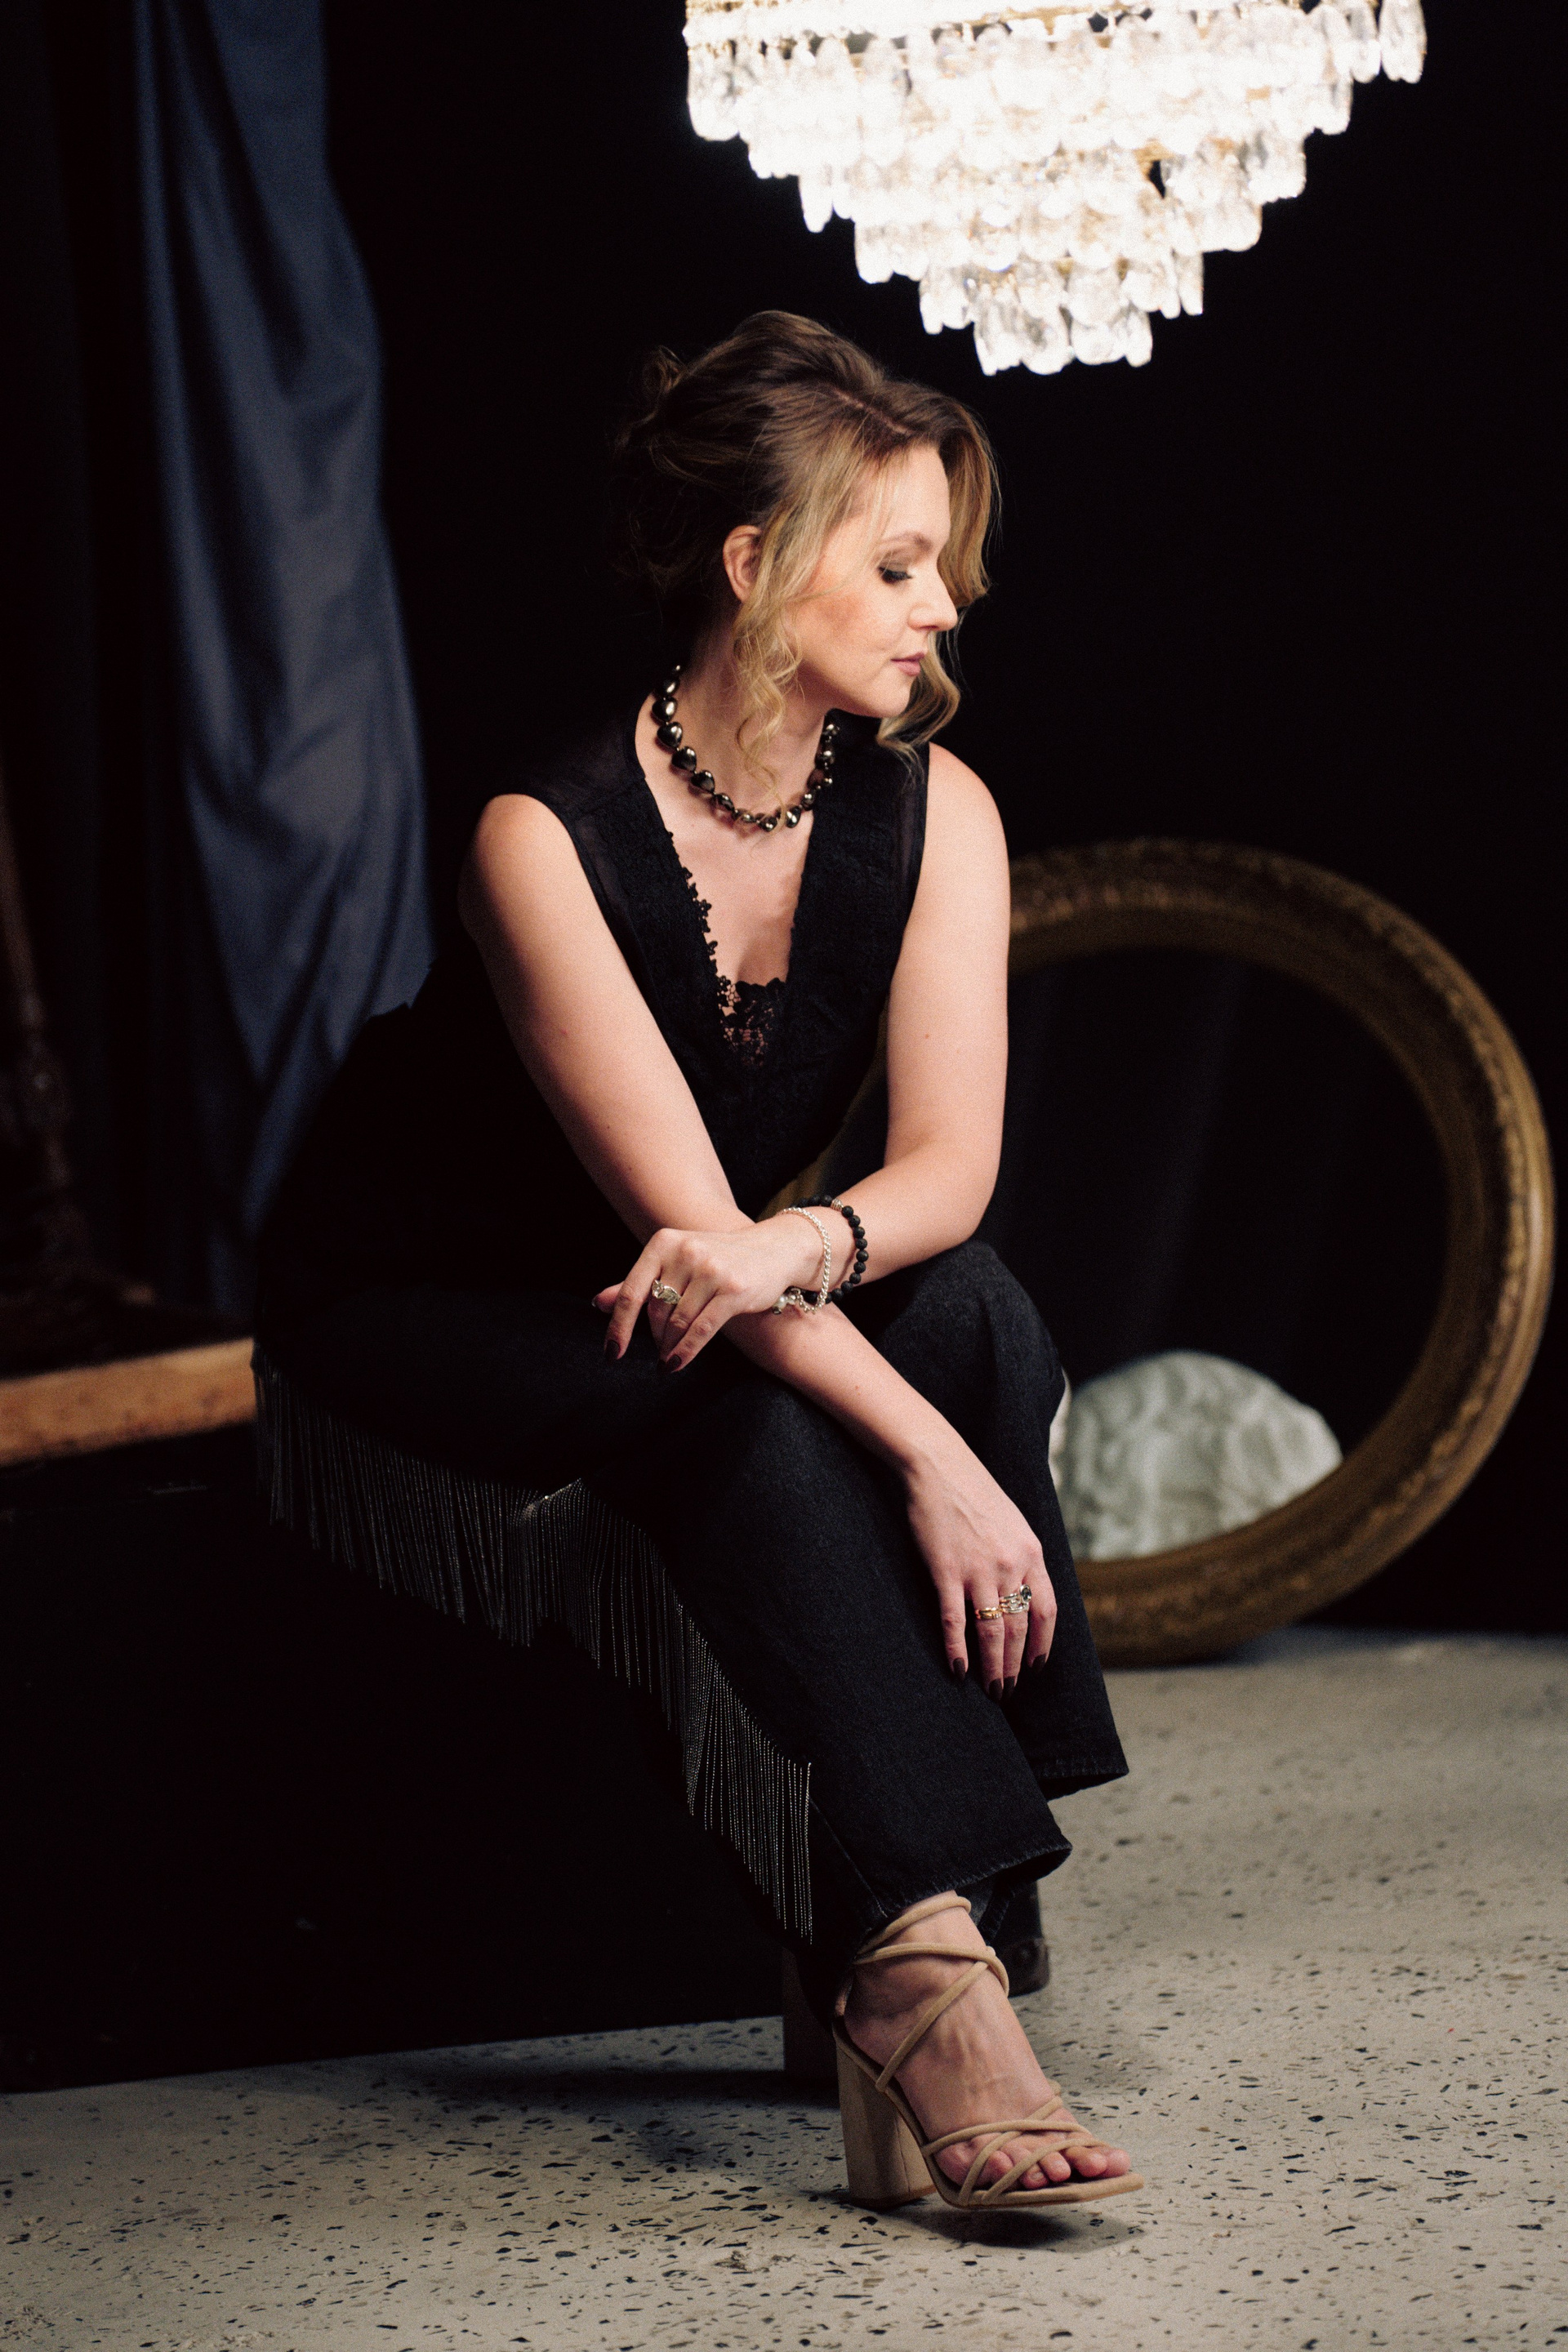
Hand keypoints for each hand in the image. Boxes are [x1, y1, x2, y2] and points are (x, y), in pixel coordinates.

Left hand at [595, 1216, 827, 1369]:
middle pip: (655, 1310)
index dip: (618, 1326)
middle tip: (658, 1351)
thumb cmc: (717, 1259)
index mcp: (664, 1242)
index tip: (611, 1354)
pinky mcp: (733, 1289)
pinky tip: (675, 1364)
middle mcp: (686, 1252)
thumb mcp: (676, 1262)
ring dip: (669, 1347)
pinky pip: (700, 1330)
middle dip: (654, 1337)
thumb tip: (599, 1303)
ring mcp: (711, 1269)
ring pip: (677, 1323)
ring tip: (668, 1359)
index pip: (632, 1291)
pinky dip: (685, 1352)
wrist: (773, 1250)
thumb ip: (638, 1282)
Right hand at [903, 1440, 1055, 1693]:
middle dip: (1014, 1666)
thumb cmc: (974, 1493)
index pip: (1046, 1610)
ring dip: (992, 1667)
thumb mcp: (1013, 1522)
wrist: (939, 1465)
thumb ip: (1023, 1557)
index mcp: (1031, 1552)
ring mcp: (978, 1569)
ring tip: (991, 1691)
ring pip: (991, 1631)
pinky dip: (957, 1650)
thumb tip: (1026, 1593)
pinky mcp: (946, 1570)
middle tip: (1008, 1691)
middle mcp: (1010, 1564)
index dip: (1043, 1644)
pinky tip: (958, 1671)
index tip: (1036, 1667)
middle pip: (1018, 1628)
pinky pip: (954, 1620)